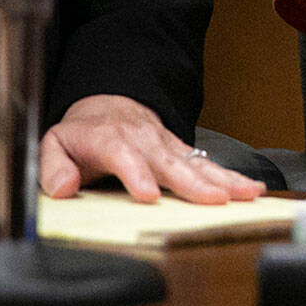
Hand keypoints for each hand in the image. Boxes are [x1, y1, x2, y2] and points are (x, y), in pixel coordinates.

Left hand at [39, 95, 266, 203]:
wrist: (109, 107)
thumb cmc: (82, 134)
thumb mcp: (53, 145)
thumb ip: (53, 167)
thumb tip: (63, 188)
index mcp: (112, 140)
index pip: (126, 157)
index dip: (138, 175)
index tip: (149, 195)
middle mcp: (147, 141)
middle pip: (173, 163)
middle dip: (195, 182)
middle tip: (216, 199)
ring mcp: (169, 146)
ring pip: (198, 163)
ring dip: (225, 178)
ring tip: (247, 193)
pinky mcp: (184, 152)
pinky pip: (209, 164)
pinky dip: (232, 176)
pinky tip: (251, 189)